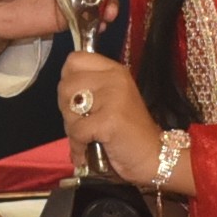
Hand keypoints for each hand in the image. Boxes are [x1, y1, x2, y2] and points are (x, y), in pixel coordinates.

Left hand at [56, 52, 168, 175]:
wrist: (153, 156)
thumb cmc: (128, 131)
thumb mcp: (112, 99)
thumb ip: (90, 88)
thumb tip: (63, 88)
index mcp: (114, 70)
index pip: (75, 60)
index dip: (67, 79)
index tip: (75, 98)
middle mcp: (115, 78)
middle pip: (66, 85)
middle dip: (67, 108)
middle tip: (81, 122)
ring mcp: (113, 98)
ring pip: (69, 108)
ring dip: (72, 128)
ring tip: (87, 137)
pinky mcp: (109, 120)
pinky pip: (77, 131)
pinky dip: (78, 147)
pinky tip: (86, 153)